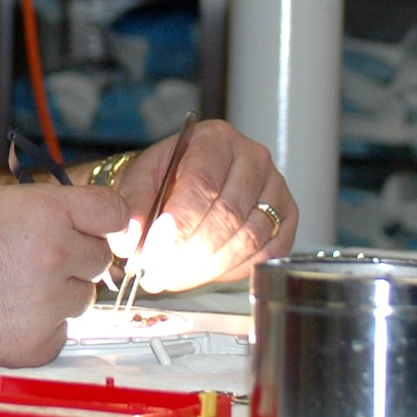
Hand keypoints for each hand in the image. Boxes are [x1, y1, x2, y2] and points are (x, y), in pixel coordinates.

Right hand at [0, 182, 128, 365]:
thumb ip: (39, 207)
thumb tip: (77, 217)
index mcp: (43, 211)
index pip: (112, 212)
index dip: (101, 219)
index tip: (93, 226)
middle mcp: (53, 255)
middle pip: (98, 259)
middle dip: (72, 258)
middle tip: (28, 260)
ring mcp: (46, 305)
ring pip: (81, 299)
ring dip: (57, 295)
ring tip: (4, 288)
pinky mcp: (34, 347)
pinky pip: (60, 335)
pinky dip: (39, 328)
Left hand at [108, 121, 295, 293]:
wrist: (184, 180)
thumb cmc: (165, 176)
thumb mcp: (139, 180)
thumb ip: (133, 206)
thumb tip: (132, 239)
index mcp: (215, 138)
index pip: (203, 182)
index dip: (179, 223)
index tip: (155, 251)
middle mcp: (252, 158)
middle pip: (228, 214)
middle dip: (189, 253)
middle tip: (158, 273)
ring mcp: (274, 189)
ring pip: (248, 238)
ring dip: (207, 267)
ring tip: (173, 277)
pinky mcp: (285, 219)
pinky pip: (264, 255)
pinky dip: (231, 271)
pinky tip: (203, 272)